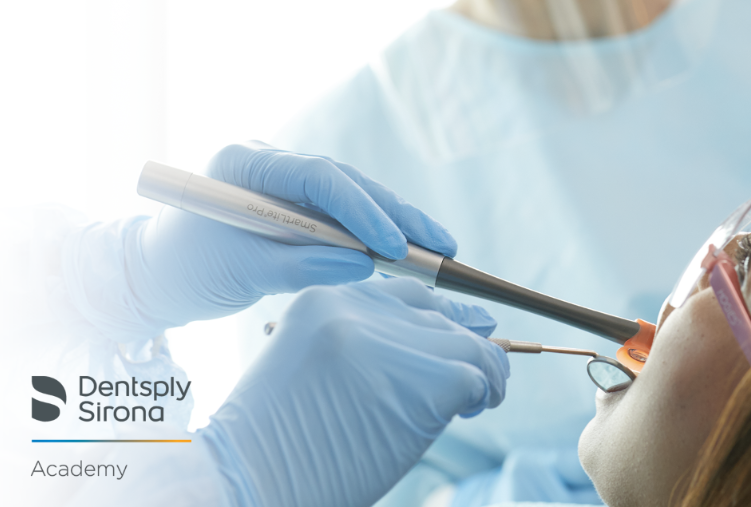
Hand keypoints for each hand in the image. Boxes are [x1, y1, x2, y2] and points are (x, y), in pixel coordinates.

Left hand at [64, 141, 456, 341]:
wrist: (157, 277)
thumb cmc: (185, 269)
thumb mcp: (238, 271)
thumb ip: (298, 266)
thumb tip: (362, 267)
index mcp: (246, 164)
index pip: (318, 177)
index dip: (362, 211)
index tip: (394, 247)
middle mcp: (271, 164)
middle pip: (346, 183)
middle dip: (395, 215)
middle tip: (440, 244)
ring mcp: (286, 183)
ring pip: (353, 198)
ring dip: (396, 223)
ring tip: (440, 248)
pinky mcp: (298, 207)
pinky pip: (345, 217)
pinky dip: (376, 235)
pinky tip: (411, 247)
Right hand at [198, 277, 508, 506]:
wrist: (250, 477)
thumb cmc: (276, 444)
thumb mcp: (309, 369)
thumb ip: (361, 347)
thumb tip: (430, 355)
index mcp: (326, 299)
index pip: (401, 292)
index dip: (439, 313)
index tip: (463, 329)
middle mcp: (360, 308)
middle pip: (437, 314)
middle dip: (466, 340)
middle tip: (486, 369)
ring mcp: (394, 339)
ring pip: (466, 342)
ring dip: (485, 369)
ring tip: (485, 395)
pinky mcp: (427, 376)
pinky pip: (477, 373)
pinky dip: (487, 390)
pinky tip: (478, 406)